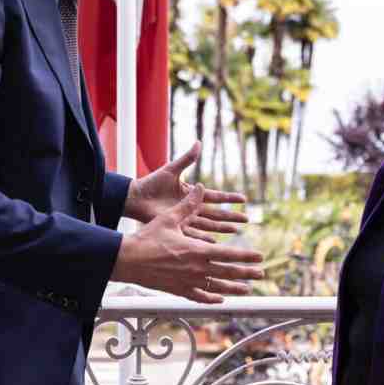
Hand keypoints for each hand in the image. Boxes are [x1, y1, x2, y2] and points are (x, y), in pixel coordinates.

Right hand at [111, 184, 263, 302]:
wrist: (128, 260)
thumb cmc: (147, 238)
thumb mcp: (170, 218)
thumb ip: (188, 205)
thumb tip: (200, 188)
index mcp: (197, 250)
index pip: (229, 254)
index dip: (246, 256)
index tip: (259, 258)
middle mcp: (196, 268)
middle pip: (228, 272)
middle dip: (246, 273)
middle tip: (260, 274)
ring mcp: (188, 282)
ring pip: (217, 287)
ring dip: (234, 288)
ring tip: (246, 289)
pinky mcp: (178, 290)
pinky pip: (199, 296)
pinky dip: (212, 298)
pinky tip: (220, 298)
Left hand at [124, 141, 249, 242]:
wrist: (136, 196)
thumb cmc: (152, 182)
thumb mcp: (172, 169)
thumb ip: (187, 158)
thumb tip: (199, 142)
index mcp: (192, 193)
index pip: (216, 196)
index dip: (229, 198)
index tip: (244, 199)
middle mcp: (192, 207)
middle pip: (216, 212)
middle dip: (231, 216)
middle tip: (247, 219)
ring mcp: (185, 217)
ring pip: (208, 224)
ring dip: (222, 228)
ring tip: (236, 230)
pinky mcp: (176, 226)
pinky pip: (193, 234)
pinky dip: (204, 238)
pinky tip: (215, 242)